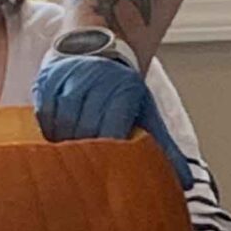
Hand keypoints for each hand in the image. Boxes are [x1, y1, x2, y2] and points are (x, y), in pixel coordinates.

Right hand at [34, 56, 192, 188]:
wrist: (100, 48)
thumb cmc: (124, 90)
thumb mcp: (147, 114)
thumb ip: (165, 148)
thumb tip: (186, 183)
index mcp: (124, 89)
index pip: (111, 131)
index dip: (108, 154)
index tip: (106, 171)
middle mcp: (96, 79)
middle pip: (84, 129)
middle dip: (85, 153)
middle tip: (85, 172)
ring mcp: (69, 77)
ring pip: (61, 121)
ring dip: (64, 143)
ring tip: (70, 158)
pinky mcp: (47, 78)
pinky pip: (43, 113)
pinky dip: (48, 129)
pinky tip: (55, 139)